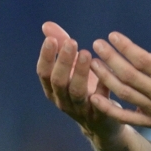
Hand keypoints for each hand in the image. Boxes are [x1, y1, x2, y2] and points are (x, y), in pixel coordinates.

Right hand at [37, 22, 120, 139]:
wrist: (103, 125)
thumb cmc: (85, 89)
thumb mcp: (72, 69)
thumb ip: (62, 47)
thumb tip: (47, 25)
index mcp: (54, 90)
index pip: (44, 73)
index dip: (46, 57)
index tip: (52, 39)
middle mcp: (63, 101)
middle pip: (59, 82)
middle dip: (63, 62)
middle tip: (71, 43)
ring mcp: (81, 110)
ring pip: (77, 92)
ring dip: (80, 73)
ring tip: (86, 53)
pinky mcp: (101, 116)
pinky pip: (101, 102)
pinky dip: (103, 87)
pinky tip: (106, 72)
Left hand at [87, 16, 150, 135]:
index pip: (144, 60)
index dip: (126, 47)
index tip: (112, 36)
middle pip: (130, 76)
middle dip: (110, 59)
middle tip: (96, 45)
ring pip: (125, 93)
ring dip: (106, 78)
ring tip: (93, 64)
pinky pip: (127, 117)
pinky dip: (110, 109)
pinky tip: (95, 97)